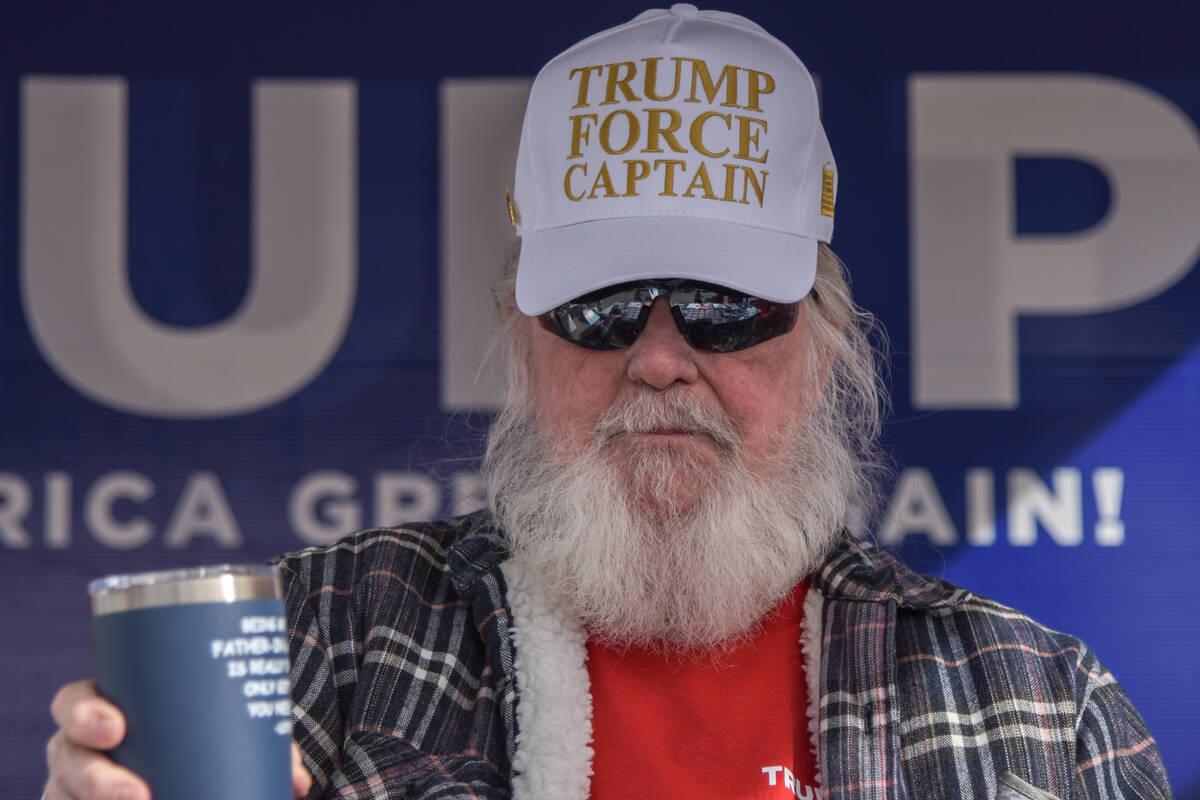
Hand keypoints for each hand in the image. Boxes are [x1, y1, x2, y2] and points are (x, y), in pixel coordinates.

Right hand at [45, 679, 313, 798]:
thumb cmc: (200, 748)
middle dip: (94, 776)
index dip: (83, 711)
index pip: (74, 702)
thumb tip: (297, 780)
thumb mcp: (222, 739)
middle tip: (137, 794)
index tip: (117, 727)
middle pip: (64, 757)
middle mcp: (81, 752)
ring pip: (63, 798)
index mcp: (108, 711)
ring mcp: (74, 791)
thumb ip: (261, 750)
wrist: (194, 786)